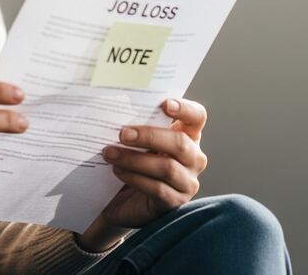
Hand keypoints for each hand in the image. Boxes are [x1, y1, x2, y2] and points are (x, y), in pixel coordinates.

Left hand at [77, 97, 208, 250]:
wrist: (118, 199)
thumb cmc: (129, 161)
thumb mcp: (135, 141)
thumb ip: (136, 125)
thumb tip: (115, 108)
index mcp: (187, 135)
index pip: (197, 117)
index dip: (185, 109)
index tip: (165, 104)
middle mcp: (193, 158)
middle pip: (181, 143)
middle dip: (150, 136)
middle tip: (122, 134)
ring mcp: (187, 182)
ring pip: (168, 168)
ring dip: (135, 159)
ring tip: (110, 154)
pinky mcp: (175, 202)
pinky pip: (158, 189)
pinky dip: (135, 178)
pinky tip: (117, 172)